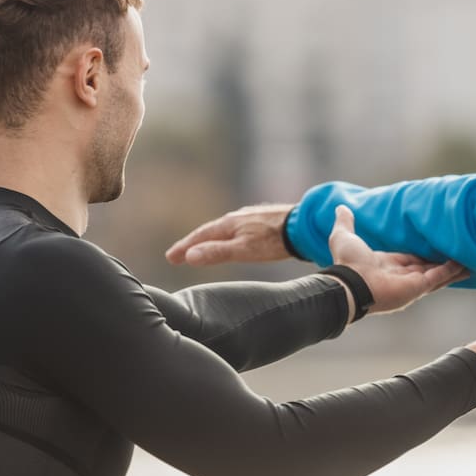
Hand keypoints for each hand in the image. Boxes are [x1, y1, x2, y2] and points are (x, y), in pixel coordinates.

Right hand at [165, 203, 293, 265]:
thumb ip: (217, 253)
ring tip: (202, 248)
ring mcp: (250, 217)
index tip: (171, 258)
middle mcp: (237, 217)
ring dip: (210, 239)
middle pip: (210, 231)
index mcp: (229, 224)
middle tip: (179, 255)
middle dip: (193, 243)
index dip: (184, 248)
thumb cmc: (274, 240)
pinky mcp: (262, 220)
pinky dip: (227, 236)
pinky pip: (237, 228)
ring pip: (224, 229)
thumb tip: (190, 256)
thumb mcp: (243, 250)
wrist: (304, 226)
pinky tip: (233, 240)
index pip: (200, 236)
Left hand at [328, 205, 468, 314]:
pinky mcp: (418, 287)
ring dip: (454, 268)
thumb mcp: (344, 237)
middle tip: (462, 254)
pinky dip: (452, 271)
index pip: (413, 259)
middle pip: (430, 268)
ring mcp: (411, 283)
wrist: (349, 282)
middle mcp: (403, 276)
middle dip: (445, 263)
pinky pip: (439, 277)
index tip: (437, 246)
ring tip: (472, 261)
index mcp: (389, 265)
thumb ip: (346, 222)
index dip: (426, 253)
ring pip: (439, 274)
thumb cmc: (346, 264)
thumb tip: (341, 207)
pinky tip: (466, 264)